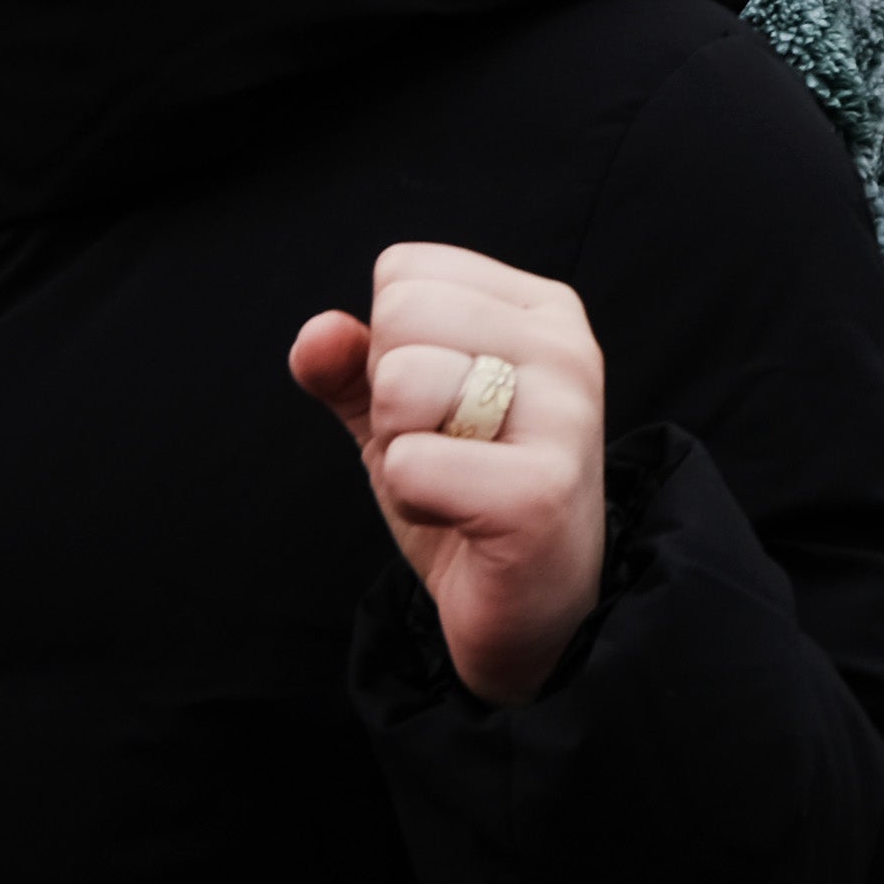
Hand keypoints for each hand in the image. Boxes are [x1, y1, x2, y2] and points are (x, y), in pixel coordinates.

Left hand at [290, 243, 610, 706]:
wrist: (533, 612)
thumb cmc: (469, 496)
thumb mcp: (400, 415)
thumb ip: (349, 364)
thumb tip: (317, 332)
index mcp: (540, 310)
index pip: (405, 272)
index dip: (389, 347)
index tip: (440, 407)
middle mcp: (566, 347)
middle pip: (401, 313)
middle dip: (389, 397)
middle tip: (444, 451)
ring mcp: (563, 416)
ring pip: (402, 381)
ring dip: (399, 451)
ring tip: (452, 484)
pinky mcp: (538, 492)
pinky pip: (409, 463)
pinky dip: (409, 500)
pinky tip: (460, 520)